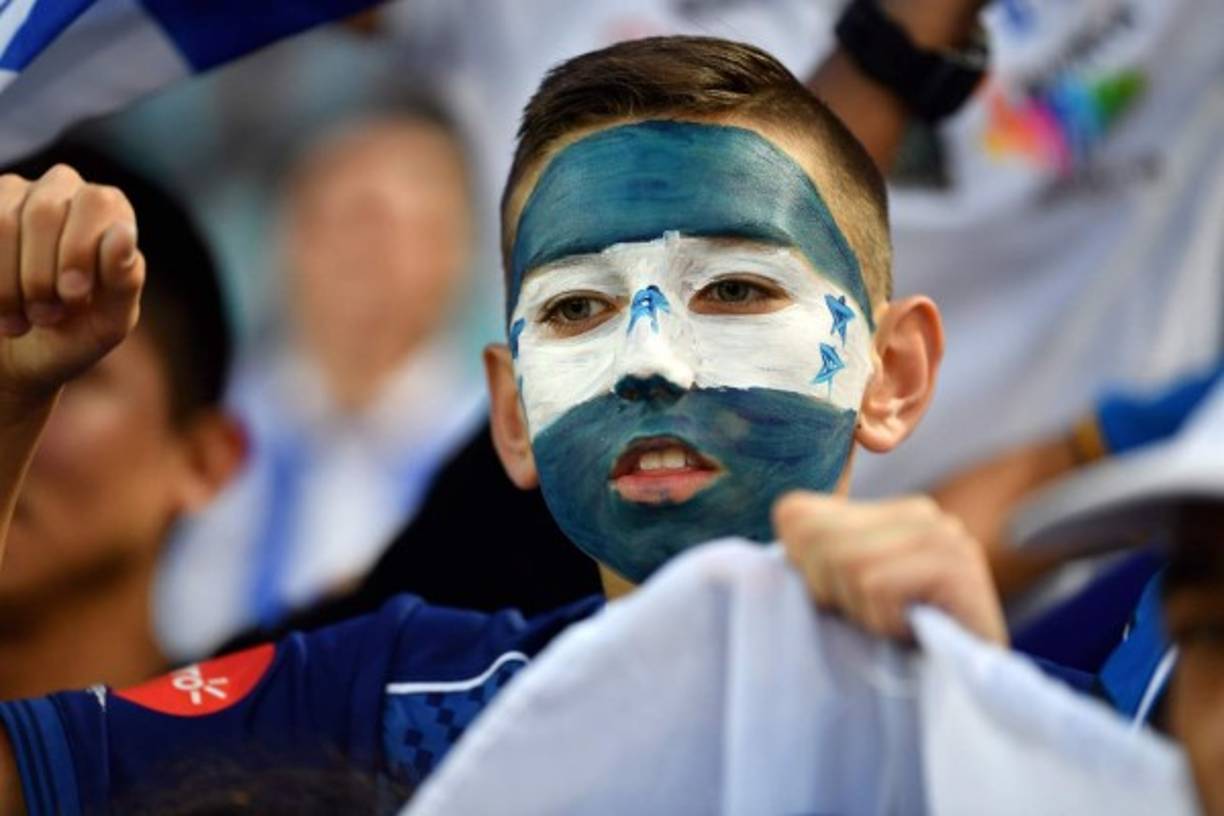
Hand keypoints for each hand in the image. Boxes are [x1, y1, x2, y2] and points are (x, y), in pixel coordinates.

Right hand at [0, 164, 143, 411]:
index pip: (98, 202)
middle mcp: (63, 190)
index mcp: (109, 211)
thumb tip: (122, 233)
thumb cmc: (73, 334)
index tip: (74, 298)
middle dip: (41, 275)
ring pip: (3, 222)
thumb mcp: (108, 322)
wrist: (16, 356)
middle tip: (47, 317)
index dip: (80, 250)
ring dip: (9, 284)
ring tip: (21, 321)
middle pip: (45, 211)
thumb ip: (124, 280)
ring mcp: (14, 194)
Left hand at [773, 493, 1007, 645]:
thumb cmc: (901, 648)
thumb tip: (764, 560)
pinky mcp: (955, 565)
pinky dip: (884, 621)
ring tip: (895, 624)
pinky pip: (876, 586)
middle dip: (831, 592)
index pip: (795, 514)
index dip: (804, 571)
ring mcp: (941, 533)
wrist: (973, 692)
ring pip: (845, 561)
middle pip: (814, 538)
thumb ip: (811, 566)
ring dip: (861, 612)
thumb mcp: (846, 598)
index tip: (845, 602)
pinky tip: (913, 631)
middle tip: (872, 617)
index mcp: (885, 511)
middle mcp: (917, 511)